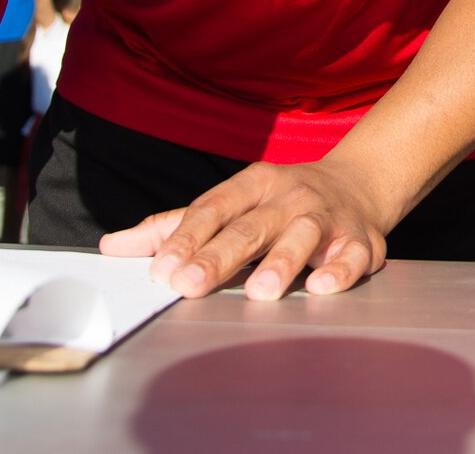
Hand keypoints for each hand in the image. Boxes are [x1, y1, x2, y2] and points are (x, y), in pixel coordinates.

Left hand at [100, 156, 390, 299]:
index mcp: (253, 184)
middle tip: (191, 284)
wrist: (358, 184)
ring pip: (304, 235)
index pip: (214, 208)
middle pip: (252, 225)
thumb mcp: (229, 203)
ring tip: (260, 290)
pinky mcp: (361, 239)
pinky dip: (340, 269)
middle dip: (220, 255)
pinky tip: (321, 287)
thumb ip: (173, 227)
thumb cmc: (279, 202)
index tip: (162, 269)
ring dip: (282, 262)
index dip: (187, 238)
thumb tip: (112, 246)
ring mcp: (327, 216)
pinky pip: (353, 254)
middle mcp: (289, 197)